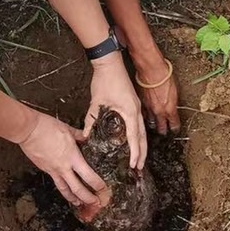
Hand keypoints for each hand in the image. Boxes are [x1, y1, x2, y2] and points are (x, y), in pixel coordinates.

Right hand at [18, 110, 108, 212]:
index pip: (88, 176)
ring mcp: (53, 170)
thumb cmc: (47, 127)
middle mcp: (63, 167)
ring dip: (73, 198)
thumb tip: (87, 136)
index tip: (103, 188)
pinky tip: (65, 189)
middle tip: (95, 203)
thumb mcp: (67, 129)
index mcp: (72, 157)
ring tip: (79, 203)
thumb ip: (79, 135)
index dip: (97, 184)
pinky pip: (56, 182)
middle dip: (87, 198)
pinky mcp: (45, 169)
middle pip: (77, 189)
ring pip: (64, 190)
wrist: (28, 130)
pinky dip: (62, 188)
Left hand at [86, 53, 147, 168]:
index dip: (135, 152)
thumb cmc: (104, 81)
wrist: (110, 62)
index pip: (134, 137)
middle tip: (139, 168)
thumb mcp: (96, 103)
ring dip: (142, 145)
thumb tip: (86, 137)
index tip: (133, 165)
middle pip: (143, 136)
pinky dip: (138, 135)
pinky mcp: (134, 103)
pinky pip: (138, 123)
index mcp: (130, 111)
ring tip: (139, 158)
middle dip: (142, 153)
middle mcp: (136, 110)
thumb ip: (92, 121)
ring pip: (142, 130)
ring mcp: (137, 106)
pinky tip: (133, 140)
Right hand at [133, 54, 180, 135]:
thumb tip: (172, 108)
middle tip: (164, 132)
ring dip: (153, 124)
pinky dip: (145, 116)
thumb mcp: (175, 92)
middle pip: (161, 128)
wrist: (152, 70)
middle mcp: (159, 111)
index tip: (175, 129)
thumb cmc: (165, 77)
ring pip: (151, 122)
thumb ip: (173, 103)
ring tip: (155, 126)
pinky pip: (144, 114)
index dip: (175, 128)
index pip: (174, 125)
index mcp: (169, 109)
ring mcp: (149, 108)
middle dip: (163, 131)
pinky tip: (146, 116)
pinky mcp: (141, 103)